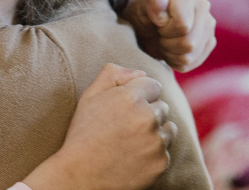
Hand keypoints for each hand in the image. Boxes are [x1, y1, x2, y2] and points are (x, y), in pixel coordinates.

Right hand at [23, 64, 175, 189]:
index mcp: (129, 97)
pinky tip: (133, 156)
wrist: (80, 175)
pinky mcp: (161, 162)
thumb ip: (112, 75)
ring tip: (130, 141)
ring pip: (168, 129)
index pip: (153, 85)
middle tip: (124, 127)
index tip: (127, 107)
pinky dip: (153, 153)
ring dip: (155, 132)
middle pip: (162, 107)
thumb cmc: (82, 135)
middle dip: (147, 113)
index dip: (140, 95)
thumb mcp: (88, 98)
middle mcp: (147, 117)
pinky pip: (165, 150)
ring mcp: (156, 141)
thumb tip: (139, 72)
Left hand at [122, 0, 216, 71]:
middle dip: (167, 43)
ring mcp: (208, 25)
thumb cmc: (142, 12)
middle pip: (189, 43)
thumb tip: (161, 1)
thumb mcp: (139, 4)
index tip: (157, 24)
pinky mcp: (209, 41)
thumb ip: (150, 1)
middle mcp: (203, 7)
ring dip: (170, 53)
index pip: (183, 26)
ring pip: (190, 55)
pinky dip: (176, 60)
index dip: (165, 31)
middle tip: (159, 34)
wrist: (145, 24)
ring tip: (163, 40)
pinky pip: (193, 62)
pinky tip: (170, 48)